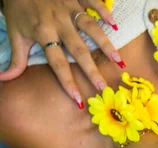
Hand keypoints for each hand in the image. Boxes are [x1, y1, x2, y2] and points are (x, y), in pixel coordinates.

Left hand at [0, 0, 123, 107]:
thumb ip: (16, 58)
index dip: (68, 82)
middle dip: (92, 70)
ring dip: (105, 45)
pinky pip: (92, 3)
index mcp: (43, 33)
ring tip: (118, 61)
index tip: (79, 100)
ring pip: (90, 28)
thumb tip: (4, 78)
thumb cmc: (18, 9)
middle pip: (78, 50)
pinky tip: (114, 25)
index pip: (57, 63)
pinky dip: (104, 12)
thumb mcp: (15, 33)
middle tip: (104, 88)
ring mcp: (69, 8)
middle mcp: (59, 23)